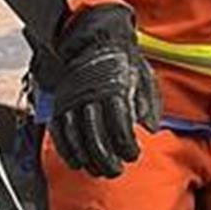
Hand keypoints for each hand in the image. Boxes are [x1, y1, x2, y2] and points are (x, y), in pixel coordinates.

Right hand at [49, 5, 159, 178]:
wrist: (95, 38)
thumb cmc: (124, 61)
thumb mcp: (143, 75)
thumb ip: (148, 103)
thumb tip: (150, 129)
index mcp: (115, 89)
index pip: (120, 126)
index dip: (127, 146)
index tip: (133, 156)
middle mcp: (91, 95)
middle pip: (97, 136)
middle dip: (107, 159)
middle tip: (116, 171)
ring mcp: (72, 99)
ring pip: (77, 137)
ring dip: (88, 158)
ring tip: (98, 171)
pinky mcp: (60, 102)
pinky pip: (60, 131)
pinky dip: (67, 150)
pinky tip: (77, 162)